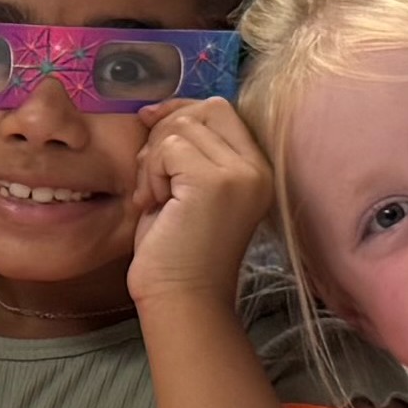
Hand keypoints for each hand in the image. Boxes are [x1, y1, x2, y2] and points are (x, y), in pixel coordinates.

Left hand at [129, 97, 279, 316]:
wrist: (181, 298)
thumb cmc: (175, 250)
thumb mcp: (185, 189)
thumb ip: (185, 150)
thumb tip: (157, 111)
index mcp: (256, 170)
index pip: (219, 109)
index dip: (181, 111)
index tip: (150, 126)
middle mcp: (257, 169)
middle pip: (203, 111)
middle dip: (164, 134)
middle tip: (152, 180)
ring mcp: (240, 175)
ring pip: (181, 128)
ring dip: (153, 160)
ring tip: (154, 198)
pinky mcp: (215, 183)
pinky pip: (169, 148)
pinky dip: (151, 173)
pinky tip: (154, 205)